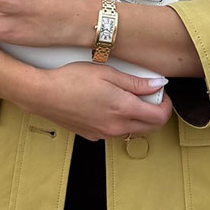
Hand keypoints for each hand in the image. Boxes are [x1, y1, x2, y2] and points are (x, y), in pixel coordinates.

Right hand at [22, 62, 172, 140]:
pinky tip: (109, 107)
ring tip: (127, 99)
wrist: (43, 95)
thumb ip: (136, 83)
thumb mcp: (108, 73)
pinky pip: (115, 132)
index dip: (166, 105)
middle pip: (150, 128)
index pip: (159, 117)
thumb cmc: (71, 79)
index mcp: (123, 109)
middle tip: (148, 96)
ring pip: (133, 131)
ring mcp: (103, 134)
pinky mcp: (92, 136)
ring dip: (139, 119)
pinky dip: (120, 122)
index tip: (161, 94)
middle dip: (156, 113)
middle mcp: (116, 126)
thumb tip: (157, 84)